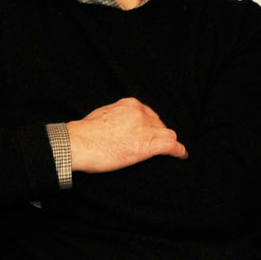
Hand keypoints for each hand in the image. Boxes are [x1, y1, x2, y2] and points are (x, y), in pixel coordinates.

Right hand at [65, 98, 183, 174]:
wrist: (78, 143)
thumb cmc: (84, 133)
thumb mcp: (103, 114)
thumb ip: (117, 115)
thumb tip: (121, 124)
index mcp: (130, 104)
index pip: (149, 114)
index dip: (151, 126)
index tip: (150, 133)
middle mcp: (141, 113)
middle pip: (159, 124)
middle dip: (158, 135)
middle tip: (153, 146)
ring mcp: (145, 128)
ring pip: (168, 134)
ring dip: (167, 143)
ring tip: (171, 151)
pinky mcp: (147, 145)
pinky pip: (172, 146)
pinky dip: (179, 151)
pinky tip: (182, 155)